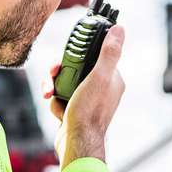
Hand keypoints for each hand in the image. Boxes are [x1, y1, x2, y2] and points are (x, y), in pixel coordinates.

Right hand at [42, 25, 125, 168]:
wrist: (76, 143)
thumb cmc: (89, 112)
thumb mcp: (100, 76)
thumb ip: (109, 52)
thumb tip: (120, 29)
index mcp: (112, 79)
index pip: (93, 55)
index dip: (78, 53)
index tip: (66, 57)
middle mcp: (102, 88)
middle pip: (76, 68)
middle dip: (61, 72)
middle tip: (54, 75)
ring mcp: (88, 100)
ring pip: (65, 82)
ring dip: (54, 86)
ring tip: (51, 94)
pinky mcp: (76, 110)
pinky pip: (61, 97)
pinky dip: (56, 102)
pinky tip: (58, 110)